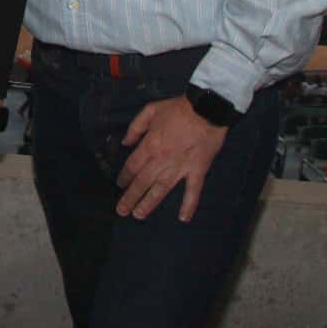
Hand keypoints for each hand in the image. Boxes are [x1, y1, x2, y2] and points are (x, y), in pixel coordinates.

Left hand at [116, 95, 228, 222]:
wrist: (206, 109)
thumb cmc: (178, 109)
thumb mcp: (150, 110)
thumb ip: (136, 128)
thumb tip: (125, 143)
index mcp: (150, 146)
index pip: (132, 166)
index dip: (124, 177)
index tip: (119, 185)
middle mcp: (162, 160)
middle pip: (142, 182)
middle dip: (130, 198)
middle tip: (122, 211)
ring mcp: (180, 168)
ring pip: (161, 190)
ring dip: (149, 204)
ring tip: (139, 215)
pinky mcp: (198, 171)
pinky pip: (193, 191)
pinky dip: (188, 205)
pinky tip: (183, 218)